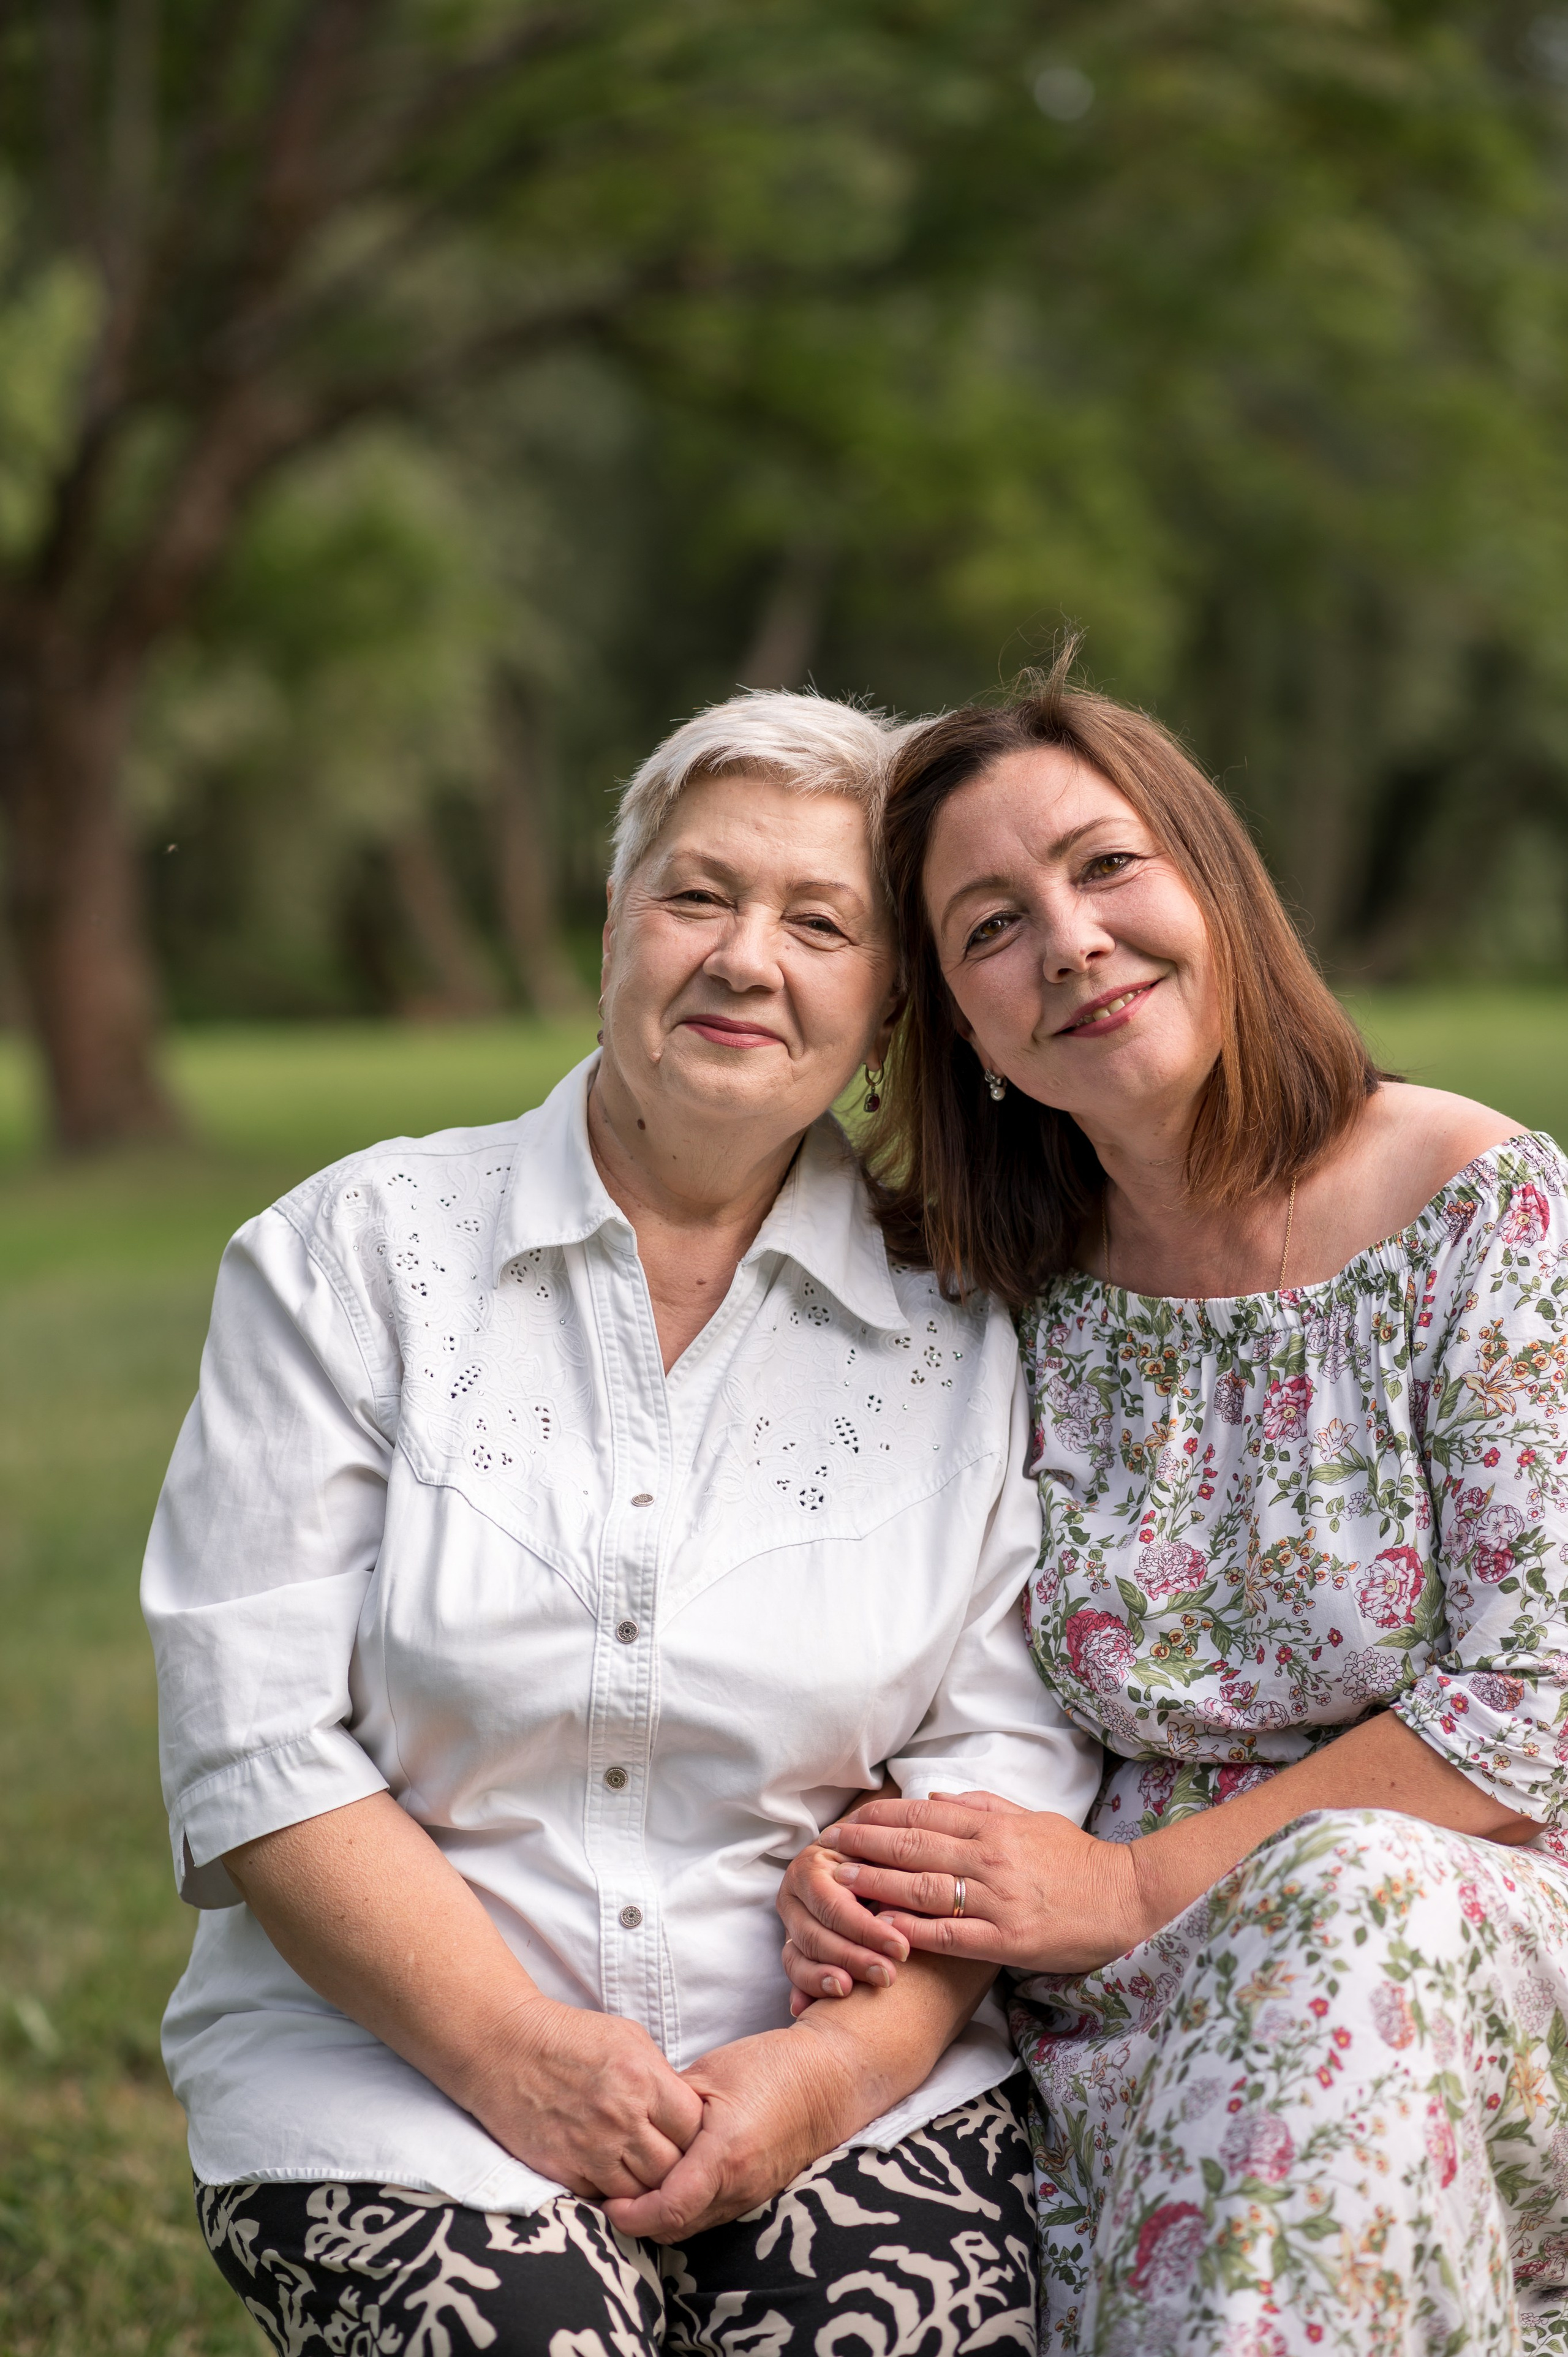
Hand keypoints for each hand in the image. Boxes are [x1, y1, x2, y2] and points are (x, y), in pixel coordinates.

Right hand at [466, 1995, 703, 2200]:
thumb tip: (684, 2109)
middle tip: (676, 2165)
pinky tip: (611, 2177)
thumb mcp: (629, 2038)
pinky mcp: (562, 2171)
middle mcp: (622, 2120)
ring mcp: (592, 2150)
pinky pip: (602, 2198)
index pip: (695, 2129)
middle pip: (673, 2170)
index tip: (692, 2137)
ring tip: (647, 2177)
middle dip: (679, 2170)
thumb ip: (660, 2077)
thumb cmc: (570, 2037)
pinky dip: (611, 2194)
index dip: (699, 2137)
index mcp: (644, 2081)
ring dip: (647, 2189)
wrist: (505, 2047)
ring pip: (641, 2194)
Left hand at [603, 2019, 860, 2240]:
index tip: (606, 2201)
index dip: (631, 2215)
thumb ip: (670, 2106)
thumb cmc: (771, 2067)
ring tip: (634, 2189)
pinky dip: (686, 2209)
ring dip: (662, 2217)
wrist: (829, 2079)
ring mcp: (752, 2196)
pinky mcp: (757, 2195)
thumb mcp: (712, 2073)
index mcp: (725, 2154)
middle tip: (608, 2196)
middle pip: (676, 2228)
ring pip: (694, 2227)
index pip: (670, 2209)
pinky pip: (712, 2215)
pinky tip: (670, 2183)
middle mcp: (740, 2187)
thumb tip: (632, 2124)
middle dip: (638, 2221)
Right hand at [779, 1838, 910, 2015]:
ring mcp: (790, 1923)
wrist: (861, 1861)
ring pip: (799, 1957)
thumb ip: (889, 1872)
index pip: (835, 1906)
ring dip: (827, 1979)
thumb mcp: (884, 1854)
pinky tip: (808, 2009)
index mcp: (811, 1867)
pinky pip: (795, 1973)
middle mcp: (793, 1895)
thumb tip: (904, 1901)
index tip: (902, 1950)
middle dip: (853, 1959)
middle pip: (815, 1936)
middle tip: (888, 1977)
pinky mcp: (793, 1947)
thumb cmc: (880, 1857)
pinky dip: (804, 1991)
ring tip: (853, 1992)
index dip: (866, 1930)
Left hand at [781, 1790, 1145, 1985]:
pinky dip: (914, 1929)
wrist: (1126, 1899)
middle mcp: (991, 1859)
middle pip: (916, 1849)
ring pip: (925, 1889)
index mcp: (995, 1828)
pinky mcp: (1007, 1940)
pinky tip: (882, 1926)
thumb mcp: (1032, 1820)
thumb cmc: (1076, 1859)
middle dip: (866, 1847)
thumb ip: (981, 1807)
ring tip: (838, 1883)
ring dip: (877, 1884)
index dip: (881, 1818)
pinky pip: (952, 1935)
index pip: (925, 1818)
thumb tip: (930, 1799)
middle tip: (826, 1848)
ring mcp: (998, 1900)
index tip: (848, 1820)